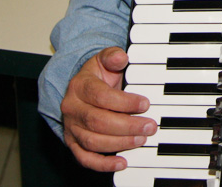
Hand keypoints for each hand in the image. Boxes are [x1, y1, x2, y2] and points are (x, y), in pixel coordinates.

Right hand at [60, 46, 155, 170]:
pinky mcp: (74, 143)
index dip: (124, 102)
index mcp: (79, 86)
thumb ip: (112, 56)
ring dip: (120, 143)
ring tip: (142, 139)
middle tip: (149, 126)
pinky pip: (85, 158)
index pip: (101, 96)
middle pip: (97, 122)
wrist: (82, 90)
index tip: (145, 103)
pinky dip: (103, 164)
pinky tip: (122, 163)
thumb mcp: (104, 60)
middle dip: (127, 126)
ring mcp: (71, 128)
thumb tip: (121, 56)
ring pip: (93, 141)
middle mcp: (72, 108)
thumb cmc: (98, 76)